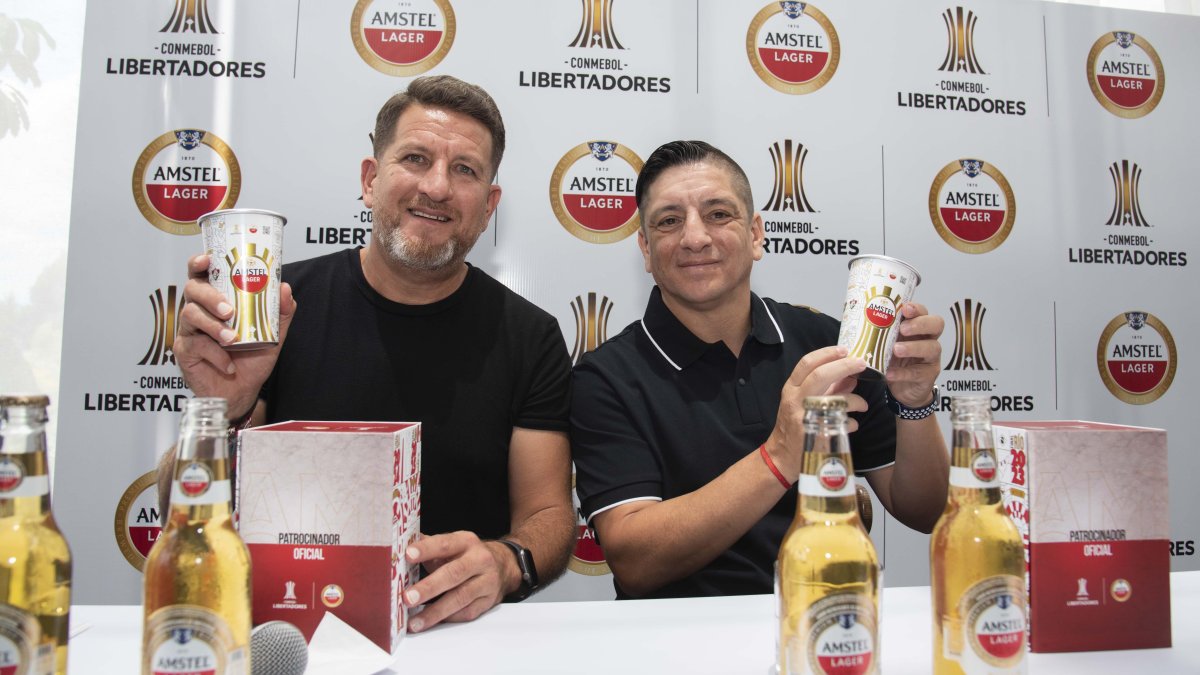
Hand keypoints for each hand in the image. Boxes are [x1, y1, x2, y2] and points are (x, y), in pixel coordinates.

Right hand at [174, 254, 295, 416]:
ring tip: (231, 339)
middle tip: (229, 310)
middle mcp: (200, 311)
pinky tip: (229, 364)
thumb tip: (285, 288)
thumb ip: (280, 312)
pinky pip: (195, 345)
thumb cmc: (252, 359)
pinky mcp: (185, 351)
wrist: (243, 391)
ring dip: (212, 326)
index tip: (208, 259)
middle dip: (210, 296)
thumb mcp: (273, 334)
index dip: (200, 262)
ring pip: (190, 314)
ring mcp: (189, 330)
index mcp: (217, 300)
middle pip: (192, 290)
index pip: (202, 274)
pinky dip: (215, 354)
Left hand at [402, 531, 514, 631]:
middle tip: (408, 598)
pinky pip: (466, 612)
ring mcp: (486, 581)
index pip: (444, 544)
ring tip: (415, 622)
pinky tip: (431, 623)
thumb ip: (427, 546)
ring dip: (435, 612)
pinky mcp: (488, 601)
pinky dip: (447, 618)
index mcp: (466, 542)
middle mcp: (479, 560)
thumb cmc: (466, 556)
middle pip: (453, 574)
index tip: (407, 555)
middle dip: (429, 587)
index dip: (426, 549)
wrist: (502, 565)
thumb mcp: (451, 545)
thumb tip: (397, 547)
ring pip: (460, 598)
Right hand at [765, 346, 869, 480]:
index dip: (827, 354)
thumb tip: (849, 377)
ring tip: (863, 404)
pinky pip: (841, 424)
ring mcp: (804, 418)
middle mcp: (795, 400)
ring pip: (834, 401)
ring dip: (855, 400)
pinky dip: (852, 423)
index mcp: (791, 389)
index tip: (845, 349)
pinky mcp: (815, 435)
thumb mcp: (803, 402)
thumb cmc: (794, 425)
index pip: (807, 364)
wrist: (781, 457)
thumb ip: (825, 388)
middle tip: (861, 363)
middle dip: (844, 366)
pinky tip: (853, 424)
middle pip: (820, 376)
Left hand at [885, 302, 943, 406]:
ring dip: (913, 347)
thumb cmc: (892, 360)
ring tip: (896, 350)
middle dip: (920, 324)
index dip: (917, 308)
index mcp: (917, 328)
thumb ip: (877, 334)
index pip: (923, 312)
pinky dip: (903, 373)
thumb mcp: (885, 345)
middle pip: (936, 324)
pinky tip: (890, 373)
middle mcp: (928, 339)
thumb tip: (853, 323)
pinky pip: (919, 372)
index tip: (905, 308)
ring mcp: (931, 358)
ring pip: (932, 348)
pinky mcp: (928, 376)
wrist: (900, 388)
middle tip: (903, 329)